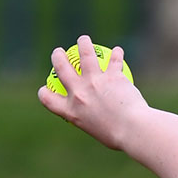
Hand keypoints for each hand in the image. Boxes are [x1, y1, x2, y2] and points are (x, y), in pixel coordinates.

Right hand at [37, 36, 144, 151]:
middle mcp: (79, 94)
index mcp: (71, 111)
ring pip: (85, 55)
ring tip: (83, 39)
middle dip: (57, 57)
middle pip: (62, 69)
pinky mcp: (112, 76)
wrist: (133, 130)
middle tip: (59, 52)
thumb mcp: (101, 133)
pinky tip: (118, 51)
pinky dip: (116, 55)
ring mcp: (94, 82)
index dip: (44, 93)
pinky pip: (114, 61)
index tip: (44, 89)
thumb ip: (96, 121)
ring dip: (83, 44)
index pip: (49, 100)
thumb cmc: (120, 137)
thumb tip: (101, 122)